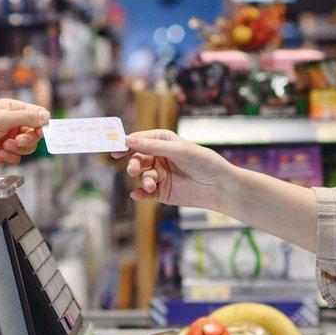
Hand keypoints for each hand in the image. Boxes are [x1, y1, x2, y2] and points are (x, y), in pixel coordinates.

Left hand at [0, 99, 49, 166]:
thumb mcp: (2, 118)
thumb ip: (26, 117)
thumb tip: (46, 116)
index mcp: (13, 109)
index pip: (37, 115)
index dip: (41, 124)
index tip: (40, 132)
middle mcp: (13, 124)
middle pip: (34, 133)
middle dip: (28, 139)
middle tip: (18, 140)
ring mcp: (9, 139)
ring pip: (27, 147)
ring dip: (18, 148)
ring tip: (5, 147)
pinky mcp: (4, 153)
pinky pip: (17, 157)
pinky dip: (10, 157)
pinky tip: (0, 154)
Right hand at [120, 129, 235, 211]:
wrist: (220, 187)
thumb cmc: (204, 162)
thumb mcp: (178, 150)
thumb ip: (152, 146)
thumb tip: (127, 140)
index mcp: (163, 141)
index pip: (140, 140)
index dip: (126, 143)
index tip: (115, 148)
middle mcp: (159, 156)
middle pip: (137, 158)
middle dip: (134, 164)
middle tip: (133, 170)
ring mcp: (160, 175)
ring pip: (142, 176)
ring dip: (143, 180)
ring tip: (150, 185)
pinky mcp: (162, 192)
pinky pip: (145, 193)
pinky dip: (140, 194)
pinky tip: (137, 195)